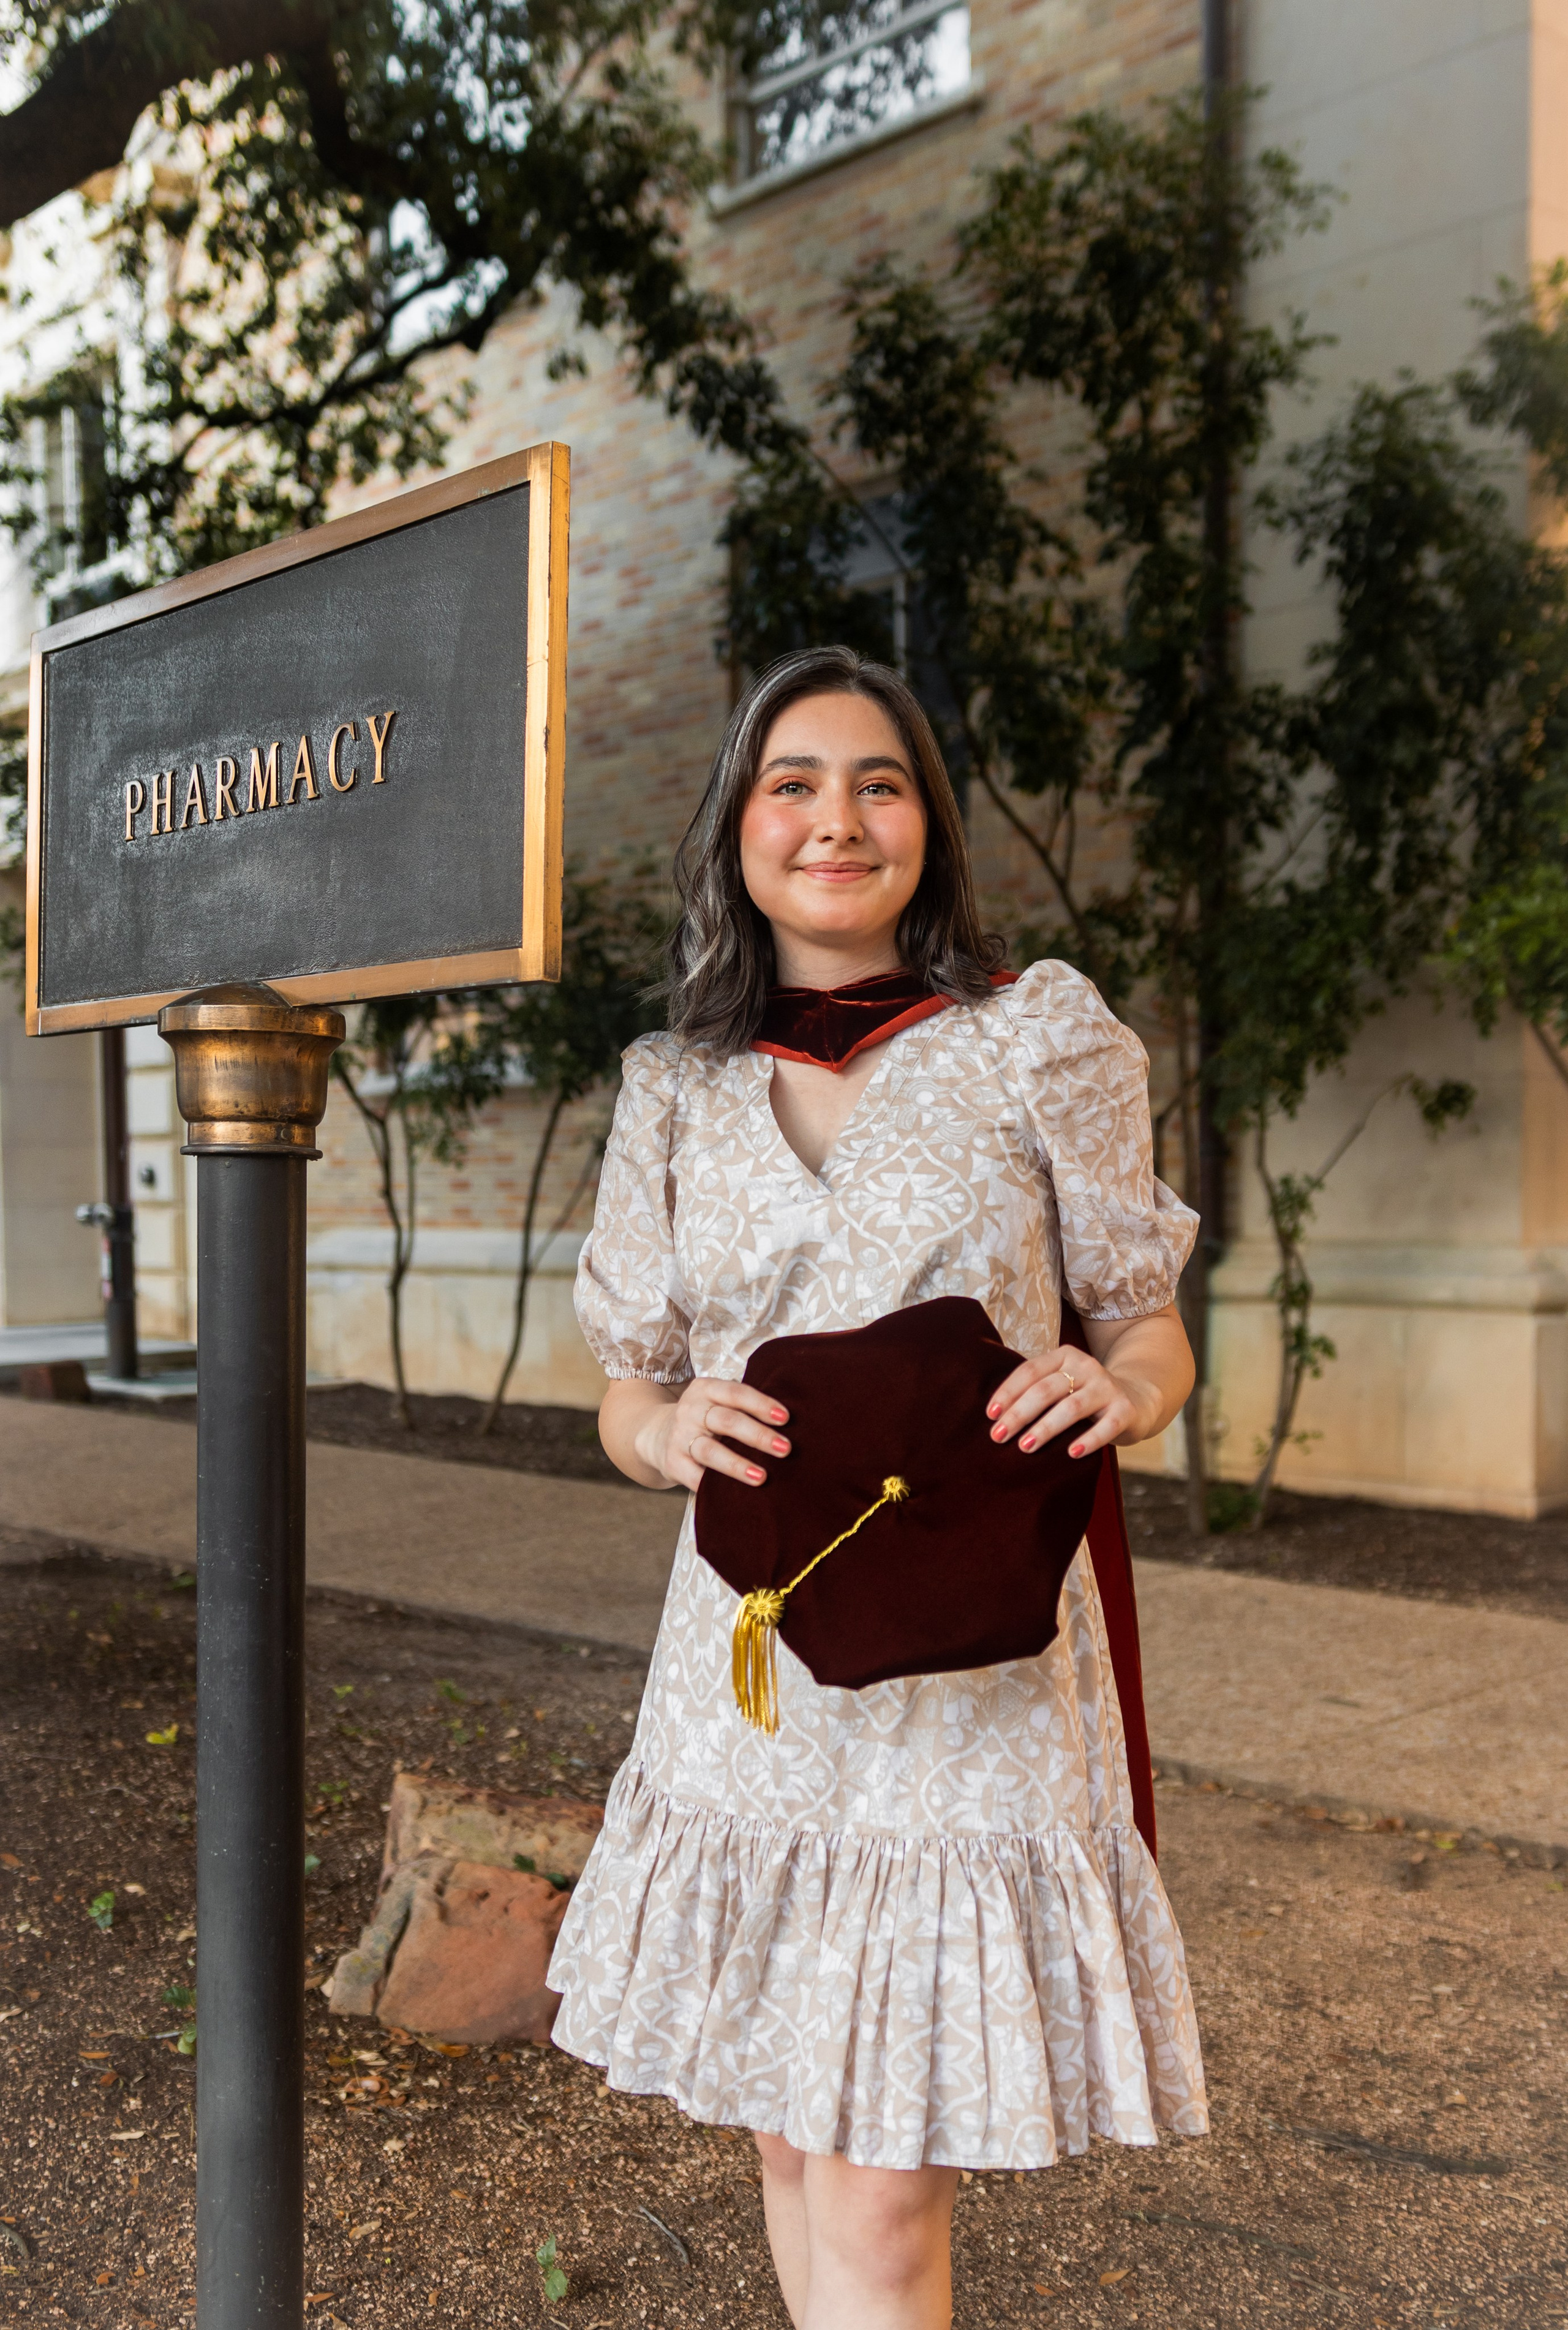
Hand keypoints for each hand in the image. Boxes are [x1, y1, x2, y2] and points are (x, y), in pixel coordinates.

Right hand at [635, 1375, 791, 1492]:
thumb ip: (744, 1406)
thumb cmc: (705, 1418)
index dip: (761, 1404)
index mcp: (706, 1389)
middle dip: (758, 1435)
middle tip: (785, 1449)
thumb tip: (793, 1421)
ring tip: (762, 1477)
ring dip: (737, 1464)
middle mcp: (690, 1410)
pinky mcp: (672, 1463)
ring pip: (710, 1450)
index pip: (736, 1392)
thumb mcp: (717, 1402)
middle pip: (726, 1421)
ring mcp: (679, 1437)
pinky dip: (712, 1486)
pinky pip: (694, 1477)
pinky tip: (732, 1495)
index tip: (785, 1418)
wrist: (656, 1434)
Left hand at [986, 1344, 1158, 1460]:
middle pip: (1046, 1390)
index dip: (1007, 1393)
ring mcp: (1107, 1387)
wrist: (1137, 1398)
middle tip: (998, 1436)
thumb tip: (995, 1416)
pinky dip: (1089, 1440)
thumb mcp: (1062, 1384)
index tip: (990, 1415)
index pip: (1029, 1371)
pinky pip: (1106, 1426)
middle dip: (1019, 1414)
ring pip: (1071, 1407)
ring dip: (1046, 1428)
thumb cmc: (1085, 1396)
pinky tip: (1072, 1453)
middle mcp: (1085, 1367)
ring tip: (1025, 1446)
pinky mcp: (1125, 1410)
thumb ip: (1036, 1390)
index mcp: (1064, 1356)